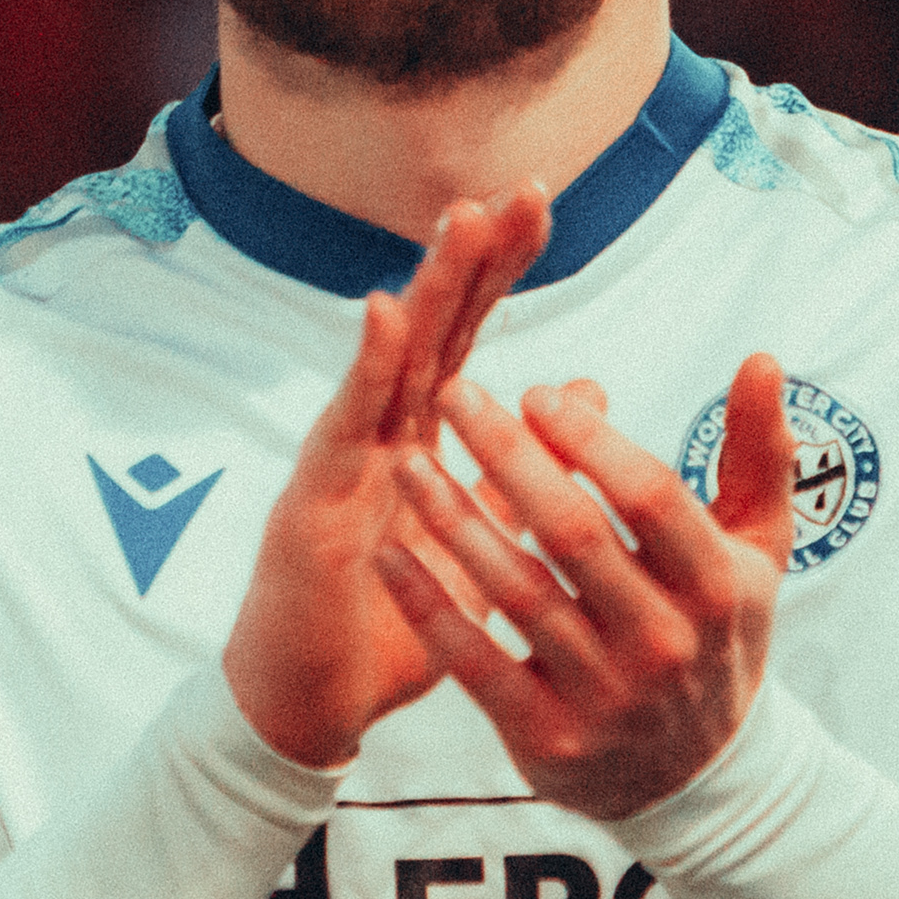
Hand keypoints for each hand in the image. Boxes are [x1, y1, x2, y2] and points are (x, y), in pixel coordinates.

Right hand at [222, 188, 550, 768]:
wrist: (308, 706)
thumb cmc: (383, 629)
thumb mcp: (476, 543)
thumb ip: (523, 467)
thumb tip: (589, 393)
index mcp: (414, 442)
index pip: (463, 339)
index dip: (497, 273)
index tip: (538, 207)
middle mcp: (375, 438)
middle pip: (430, 331)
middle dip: (473, 259)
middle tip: (519, 192)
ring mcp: (340, 464)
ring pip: (388, 362)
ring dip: (426, 289)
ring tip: (461, 222)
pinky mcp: (311, 503)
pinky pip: (343, 427)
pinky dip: (364, 367)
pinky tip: (385, 311)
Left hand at [373, 355, 796, 820]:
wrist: (699, 779)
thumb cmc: (717, 635)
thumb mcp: (760, 552)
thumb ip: (761, 455)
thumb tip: (760, 357)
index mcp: (716, 585)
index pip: (649, 496)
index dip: (589, 439)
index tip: (534, 392)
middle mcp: (663, 642)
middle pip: (573, 534)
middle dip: (508, 456)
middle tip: (454, 394)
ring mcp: (604, 695)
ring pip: (517, 590)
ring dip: (456, 519)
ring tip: (410, 459)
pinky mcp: (547, 736)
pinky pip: (475, 661)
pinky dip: (428, 605)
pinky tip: (388, 553)